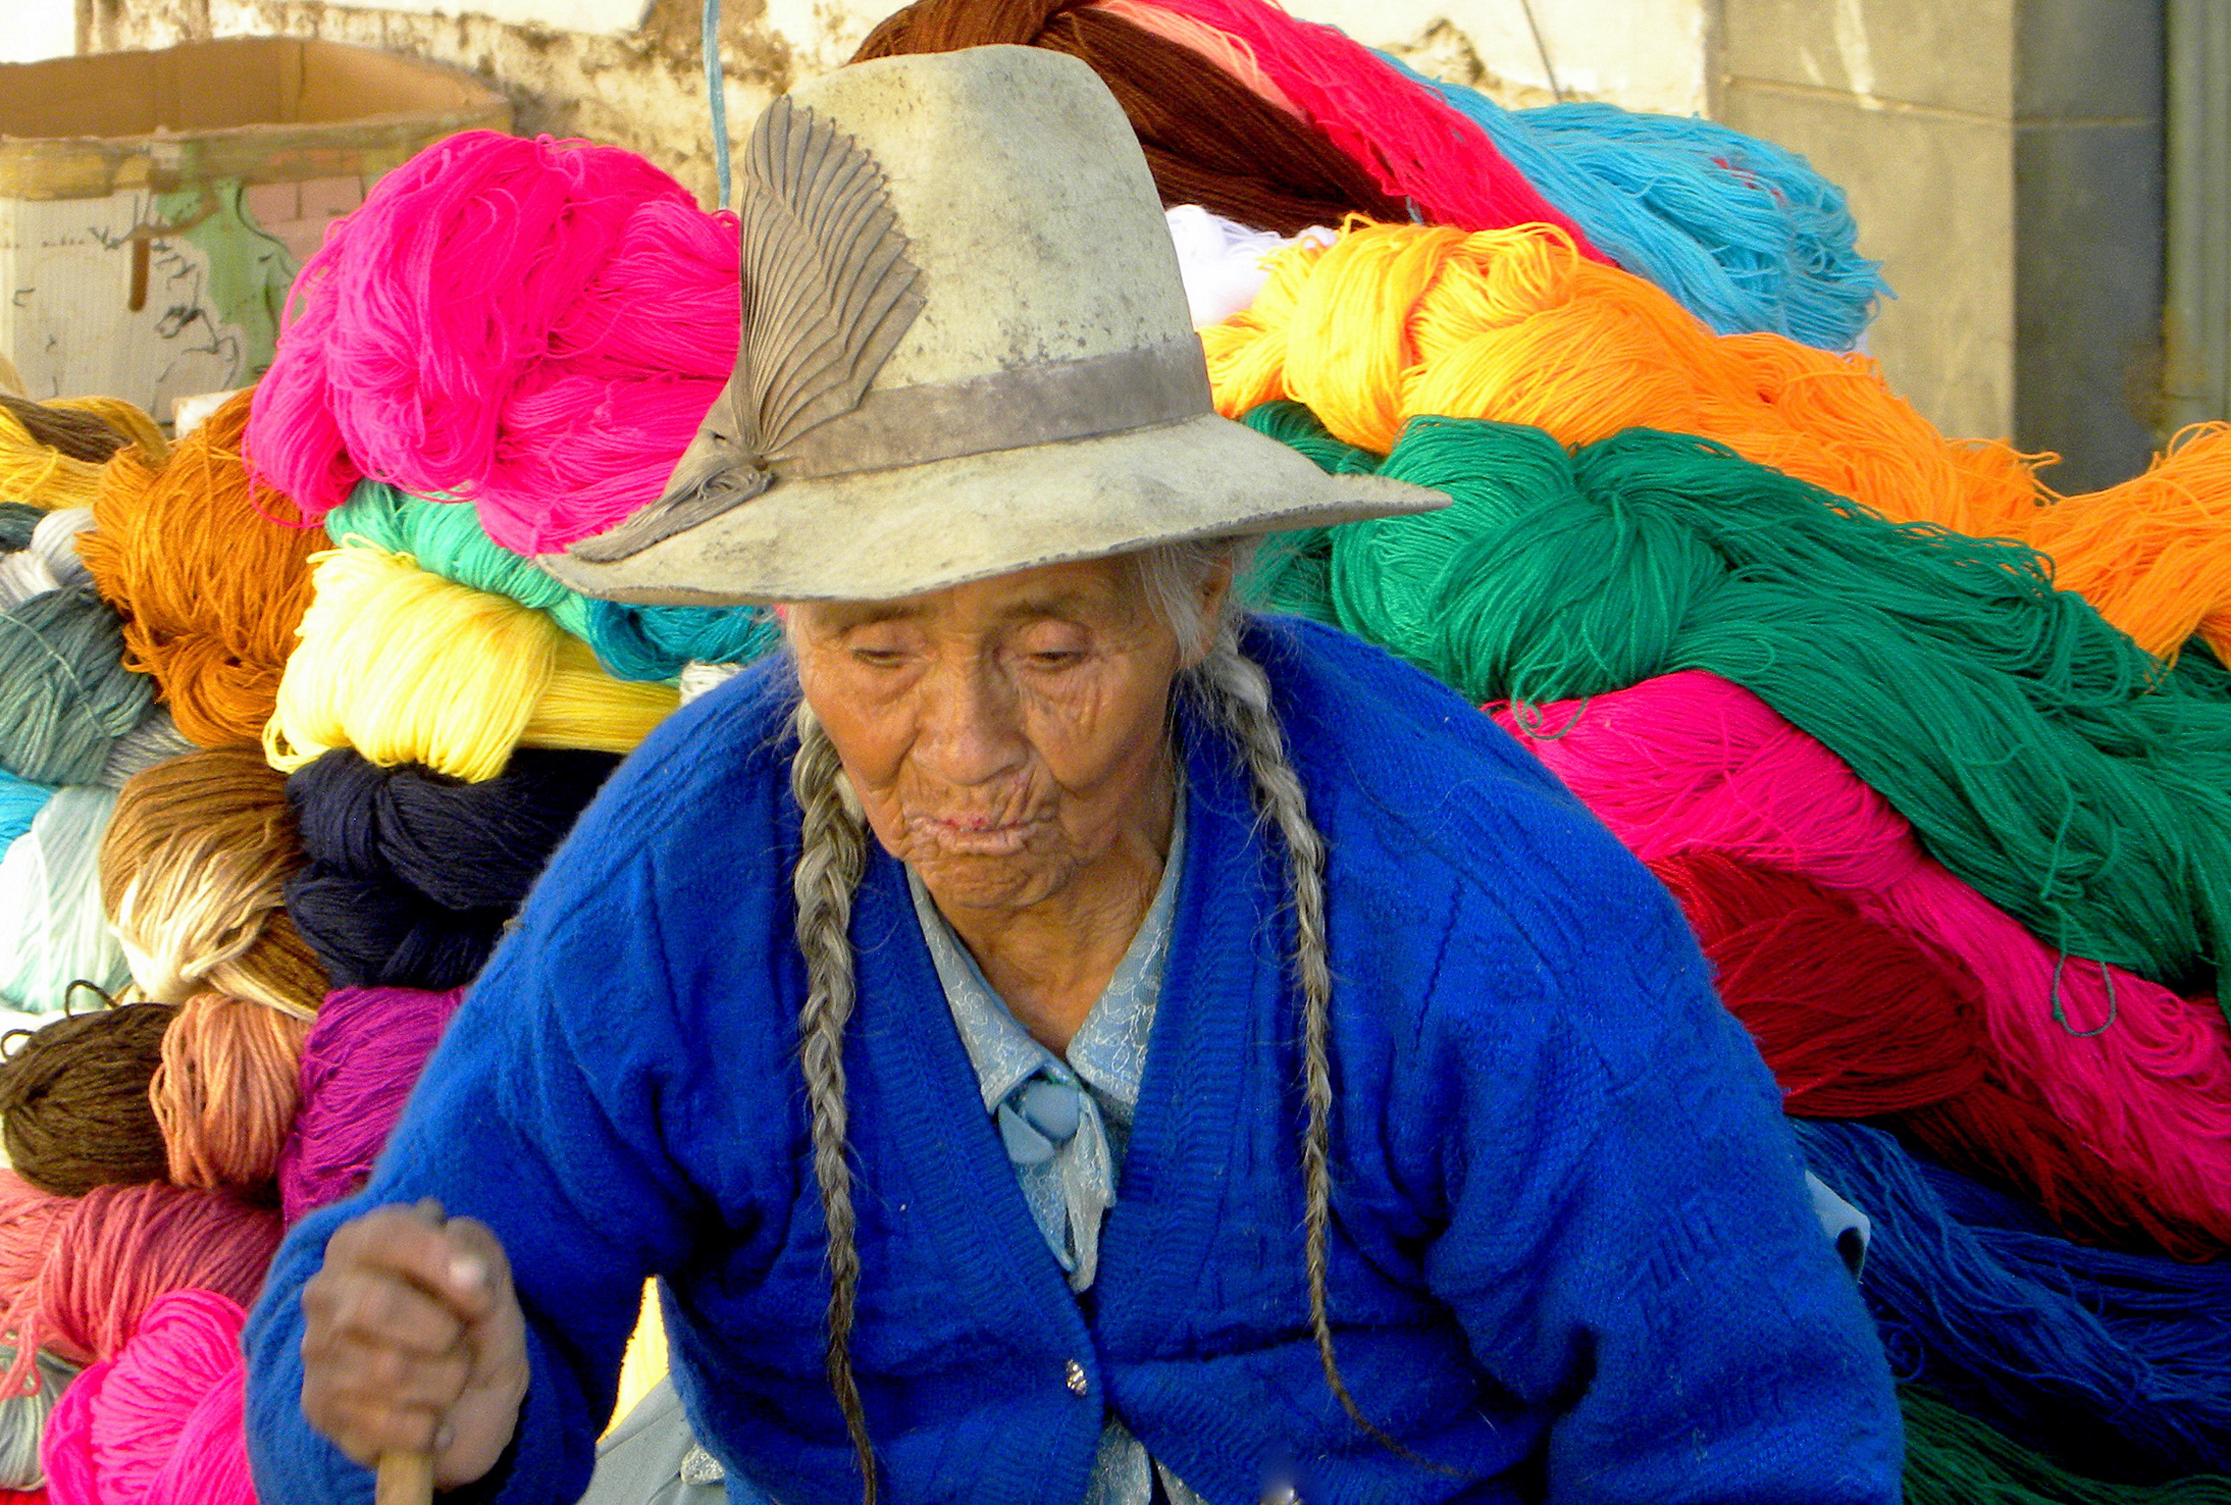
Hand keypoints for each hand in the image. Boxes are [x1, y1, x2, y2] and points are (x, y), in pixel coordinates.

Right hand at [300, 1199, 529, 1489]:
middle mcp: (326, 1292)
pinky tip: (435, 1421)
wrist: (473, 1403)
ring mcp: (316, 1353)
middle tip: (461, 1343)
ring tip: (450, 1380)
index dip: (442, 1263)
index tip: (484, 1295)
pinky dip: (428, 1428)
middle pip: (375, 1305)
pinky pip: (383, 1424)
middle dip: (442, 1332)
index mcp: (361, 1242)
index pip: (387, 1235)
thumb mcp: (492, 1278)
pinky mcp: (319, 1410)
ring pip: (386, 1371)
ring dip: (444, 1382)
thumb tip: (468, 1274)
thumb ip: (479, 1253)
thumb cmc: (474, 1325)